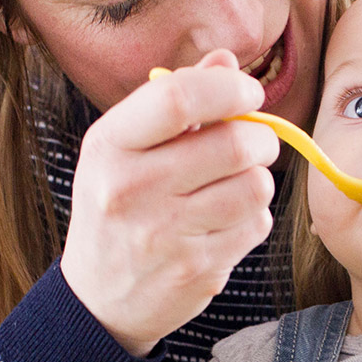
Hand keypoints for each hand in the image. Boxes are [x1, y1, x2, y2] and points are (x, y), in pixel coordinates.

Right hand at [62, 49, 278, 354]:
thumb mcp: (124, 150)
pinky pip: (256, 226)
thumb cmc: (117, 210)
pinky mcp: (198, 270)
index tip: (249, 93)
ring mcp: (166, 235)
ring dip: (258, 180)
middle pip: (233, 144)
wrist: (100, 300)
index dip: (228, 88)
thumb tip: (227, 61)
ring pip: (255, 187)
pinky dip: (253, 219)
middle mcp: (133, 190)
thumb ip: (173, 103)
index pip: (178, 97)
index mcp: (110, 146)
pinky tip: (226, 222)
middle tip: (257, 142)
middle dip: (261, 138)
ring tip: (237, 185)